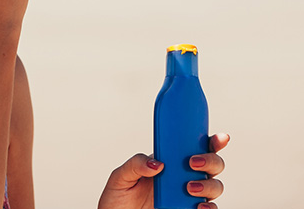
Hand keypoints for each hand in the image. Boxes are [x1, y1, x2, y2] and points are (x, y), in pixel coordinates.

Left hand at [98, 133, 228, 208]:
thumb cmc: (119, 198)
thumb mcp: (121, 177)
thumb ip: (135, 165)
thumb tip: (157, 163)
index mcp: (170, 162)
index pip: (195, 147)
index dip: (212, 142)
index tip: (219, 138)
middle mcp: (183, 177)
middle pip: (213, 165)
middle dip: (211, 160)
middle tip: (193, 163)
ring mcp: (188, 195)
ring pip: (215, 186)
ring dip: (209, 184)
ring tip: (189, 188)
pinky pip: (209, 208)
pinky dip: (209, 207)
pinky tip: (200, 206)